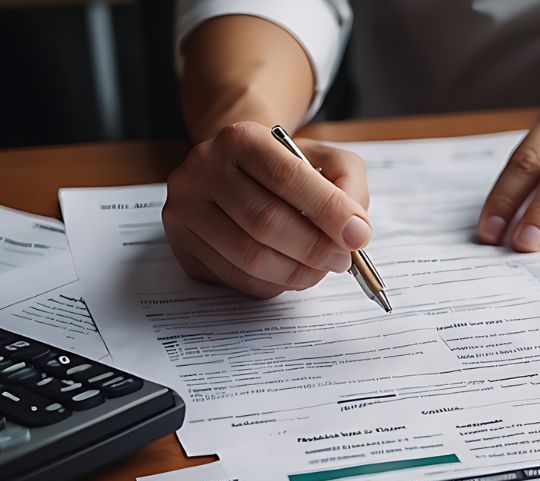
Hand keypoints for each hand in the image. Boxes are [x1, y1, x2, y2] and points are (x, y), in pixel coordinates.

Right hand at [163, 121, 371, 297]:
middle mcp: (204, 168)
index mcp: (241, 138)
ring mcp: (186, 208)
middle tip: (342, 259)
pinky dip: (273, 284)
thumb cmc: (285, 170)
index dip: (327, 211)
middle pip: (265, 222)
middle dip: (314, 248)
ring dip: (297, 272)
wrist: (236, 172)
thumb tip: (355, 230)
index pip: (287, 177)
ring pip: (249, 257)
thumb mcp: (324, 160)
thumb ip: (349, 185)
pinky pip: (235, 277)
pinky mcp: (182, 244)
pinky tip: (291, 274)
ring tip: (321, 269)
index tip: (357, 235)